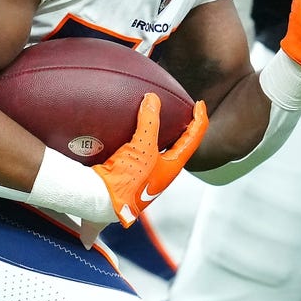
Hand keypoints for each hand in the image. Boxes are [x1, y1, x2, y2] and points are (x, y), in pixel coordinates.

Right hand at [93, 93, 207, 226]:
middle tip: (183, 112)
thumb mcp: (141, 147)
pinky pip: (141, 150)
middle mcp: (162, 171)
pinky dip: (141, 137)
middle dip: (184, 129)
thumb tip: (152, 99)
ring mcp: (147, 173)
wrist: (101, 200)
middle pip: (180, 145)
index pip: (193, 139)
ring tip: (158, 118)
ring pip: (160, 149)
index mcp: (172, 167)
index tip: (199, 104)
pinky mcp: (130, 172)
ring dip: (161, 133)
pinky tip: (131, 131)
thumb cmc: (126, 181)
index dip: (199, 120)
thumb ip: (149, 121)